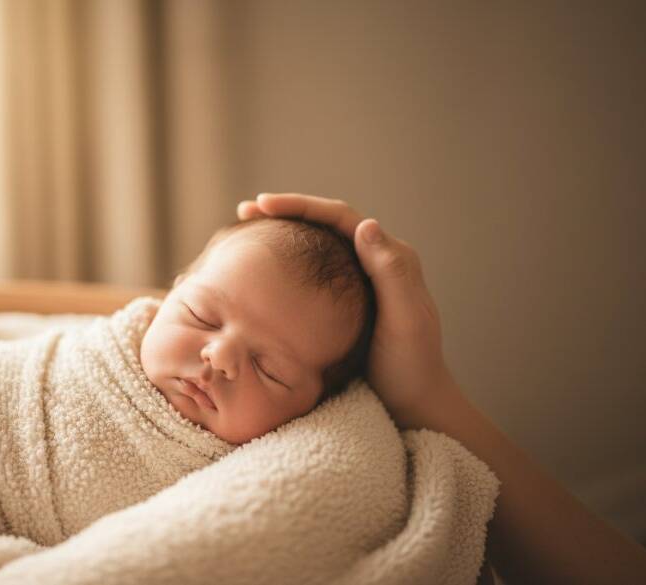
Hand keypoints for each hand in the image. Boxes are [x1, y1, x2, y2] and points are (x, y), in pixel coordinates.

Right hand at [237, 193, 460, 427]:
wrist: (413, 403)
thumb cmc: (411, 366)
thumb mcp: (405, 321)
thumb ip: (391, 274)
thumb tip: (366, 225)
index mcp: (391, 257)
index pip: (341, 216)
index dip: (302, 205)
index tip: (265, 205)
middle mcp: (375, 261)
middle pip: (325, 223)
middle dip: (286, 212)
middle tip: (246, 210)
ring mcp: (358, 280)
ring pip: (317, 244)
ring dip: (284, 232)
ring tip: (248, 228)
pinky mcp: (345, 300)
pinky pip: (312, 270)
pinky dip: (287, 262)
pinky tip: (264, 268)